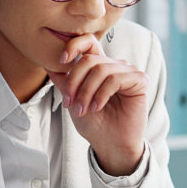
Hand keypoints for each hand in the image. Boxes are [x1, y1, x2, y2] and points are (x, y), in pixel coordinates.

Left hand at [46, 33, 146, 175]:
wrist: (110, 144)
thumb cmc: (94, 123)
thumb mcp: (72, 99)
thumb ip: (63, 81)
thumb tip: (47, 62)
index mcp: (98, 66)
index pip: (88, 42)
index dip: (74, 45)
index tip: (61, 60)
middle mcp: (114, 65)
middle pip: (89, 60)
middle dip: (74, 82)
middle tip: (69, 103)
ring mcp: (128, 71)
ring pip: (100, 70)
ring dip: (86, 92)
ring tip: (83, 109)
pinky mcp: (139, 80)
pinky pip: (115, 79)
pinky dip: (101, 94)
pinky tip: (97, 107)